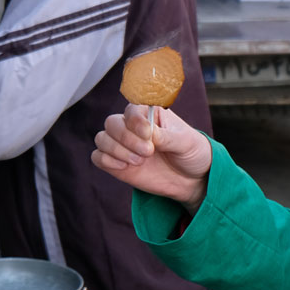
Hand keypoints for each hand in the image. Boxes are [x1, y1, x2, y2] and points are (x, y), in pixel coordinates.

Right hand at [93, 103, 212, 210]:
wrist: (191, 180)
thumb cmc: (191, 153)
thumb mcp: (186, 142)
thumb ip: (166, 137)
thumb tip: (149, 134)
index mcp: (150, 114)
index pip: (131, 109)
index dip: (135, 121)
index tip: (148, 135)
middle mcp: (132, 127)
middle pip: (112, 123)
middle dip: (127, 138)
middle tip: (148, 152)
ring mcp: (123, 145)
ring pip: (102, 138)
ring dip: (117, 150)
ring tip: (139, 161)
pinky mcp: (117, 163)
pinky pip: (98, 157)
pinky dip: (107, 160)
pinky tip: (124, 167)